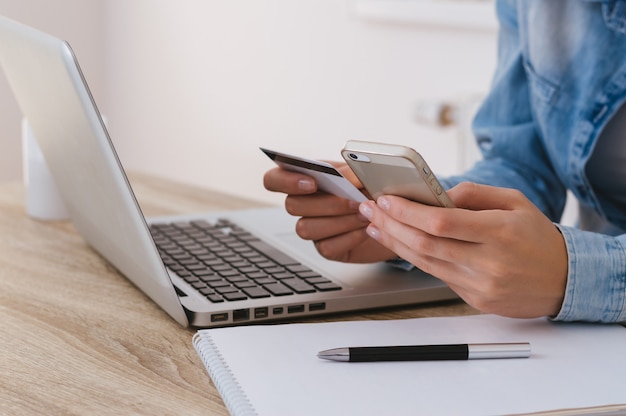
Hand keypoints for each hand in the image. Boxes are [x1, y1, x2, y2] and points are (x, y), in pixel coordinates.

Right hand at [263, 162, 396, 262]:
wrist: (394, 215)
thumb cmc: (373, 189)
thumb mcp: (363, 174)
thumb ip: (352, 172)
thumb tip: (345, 178)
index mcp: (305, 179)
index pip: (274, 180)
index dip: (285, 181)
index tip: (312, 182)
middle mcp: (303, 204)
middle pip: (291, 205)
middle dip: (326, 203)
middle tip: (355, 200)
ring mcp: (313, 227)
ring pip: (305, 228)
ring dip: (338, 220)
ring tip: (365, 214)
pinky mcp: (327, 248)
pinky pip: (325, 247)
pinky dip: (348, 237)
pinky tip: (366, 229)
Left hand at [358, 182, 567, 317]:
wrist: (564, 280)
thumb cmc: (538, 237)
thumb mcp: (514, 202)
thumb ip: (475, 194)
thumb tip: (437, 194)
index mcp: (499, 232)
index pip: (442, 222)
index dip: (408, 212)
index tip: (386, 200)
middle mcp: (488, 262)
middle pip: (425, 244)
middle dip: (391, 225)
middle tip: (369, 209)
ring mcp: (480, 285)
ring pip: (425, 262)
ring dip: (394, 242)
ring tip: (375, 225)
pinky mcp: (474, 299)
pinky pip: (437, 275)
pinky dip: (414, 258)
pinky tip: (399, 243)